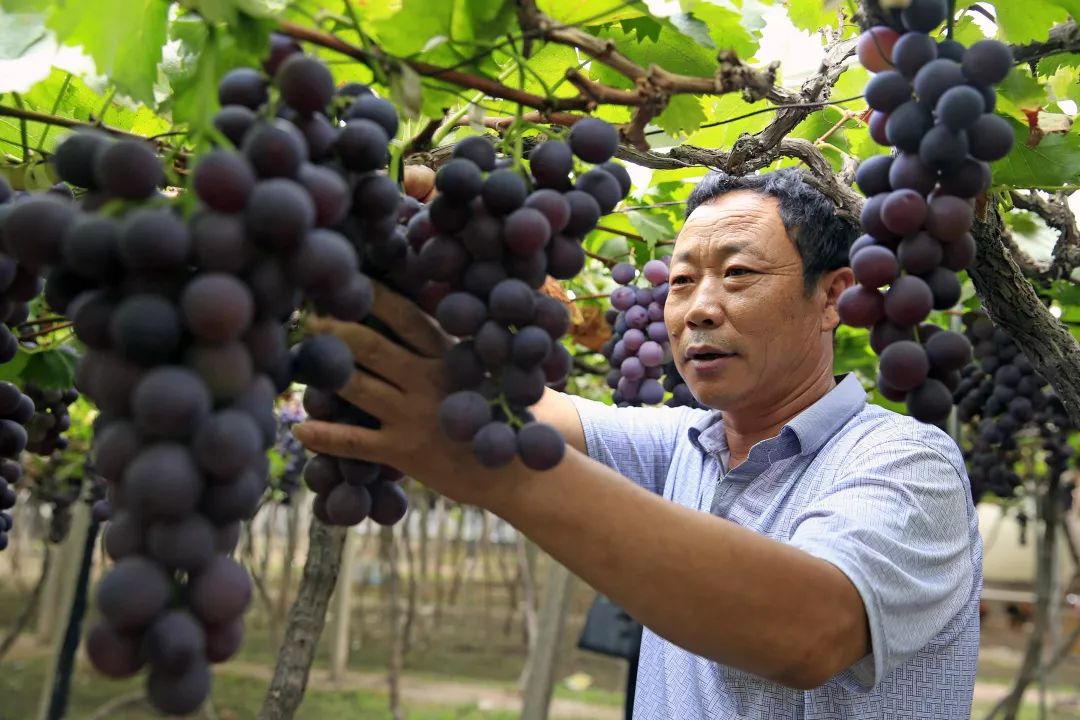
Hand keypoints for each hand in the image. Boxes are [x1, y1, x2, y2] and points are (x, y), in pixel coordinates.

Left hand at [291, 283, 511, 505]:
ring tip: (294, 363)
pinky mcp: (403, 451)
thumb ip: (451, 349)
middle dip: (334, 330)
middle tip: (308, 320)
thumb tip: (423, 315)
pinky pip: (354, 442)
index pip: (405, 316)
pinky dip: (324, 436)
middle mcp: (427, 380)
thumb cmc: (499, 417)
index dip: (372, 297)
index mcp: (447, 356)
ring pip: (356, 387)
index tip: (346, 283)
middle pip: (370, 346)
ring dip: (322, 374)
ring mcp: (413, 416)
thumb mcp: (485, 372)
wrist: (514, 471)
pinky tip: (300, 428)